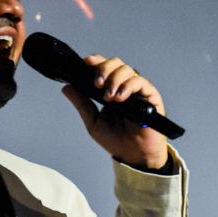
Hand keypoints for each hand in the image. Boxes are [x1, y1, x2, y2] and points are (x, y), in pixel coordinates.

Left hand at [61, 54, 168, 169]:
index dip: (97, 61)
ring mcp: (138, 91)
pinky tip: (120, 97)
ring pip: (128, 69)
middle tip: (97, 84)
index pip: (105, 67)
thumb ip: (82, 104)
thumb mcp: (93, 121)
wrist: (133, 155)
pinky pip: (141, 82)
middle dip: (104, 69)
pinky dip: (128, 86)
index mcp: (111, 89)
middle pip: (116, 64)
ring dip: (115, 79)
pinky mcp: (151, 96)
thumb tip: (67, 87)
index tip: (86, 62)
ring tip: (109, 96)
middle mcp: (125, 87)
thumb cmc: (116, 141)